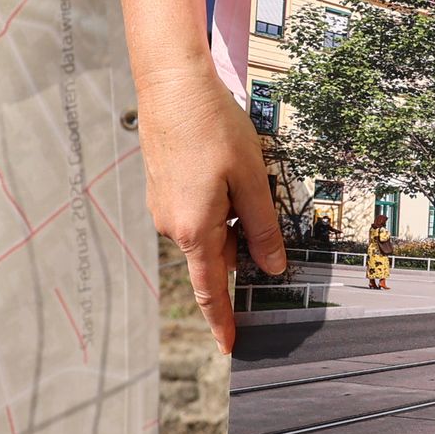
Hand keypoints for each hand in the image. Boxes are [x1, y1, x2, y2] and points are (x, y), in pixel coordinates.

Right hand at [142, 73, 285, 352]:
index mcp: (194, 230)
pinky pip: (196, 212)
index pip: (212, 290)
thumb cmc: (213, 128)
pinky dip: (217, 204)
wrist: (172, 86)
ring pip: (208, 230)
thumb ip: (262, 226)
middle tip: (261, 218)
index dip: (222, 321)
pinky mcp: (162, 190)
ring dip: (230, 219)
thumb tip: (272, 266)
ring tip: (241, 174)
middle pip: (215, 255)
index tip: (231, 347)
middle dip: (241, 248)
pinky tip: (226, 171)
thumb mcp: (251, 178)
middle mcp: (172, 226)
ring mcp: (163, 208)